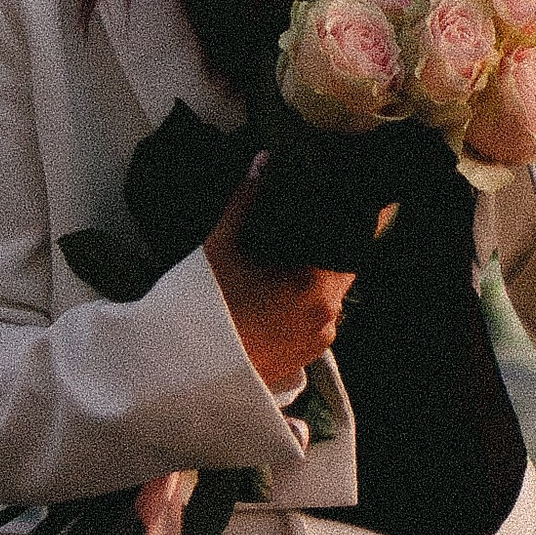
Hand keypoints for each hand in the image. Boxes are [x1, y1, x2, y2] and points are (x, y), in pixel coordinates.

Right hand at [205, 165, 357, 394]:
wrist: (181, 372)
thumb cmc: (205, 310)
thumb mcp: (222, 247)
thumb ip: (247, 200)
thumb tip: (264, 162)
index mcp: (317, 287)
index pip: (355, 244)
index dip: (354, 221)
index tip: (351, 203)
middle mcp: (326, 317)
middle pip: (342, 270)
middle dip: (327, 248)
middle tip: (306, 228)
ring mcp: (316, 343)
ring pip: (329, 297)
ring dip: (315, 278)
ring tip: (287, 260)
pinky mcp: (301, 360)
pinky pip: (314, 321)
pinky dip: (303, 303)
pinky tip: (277, 293)